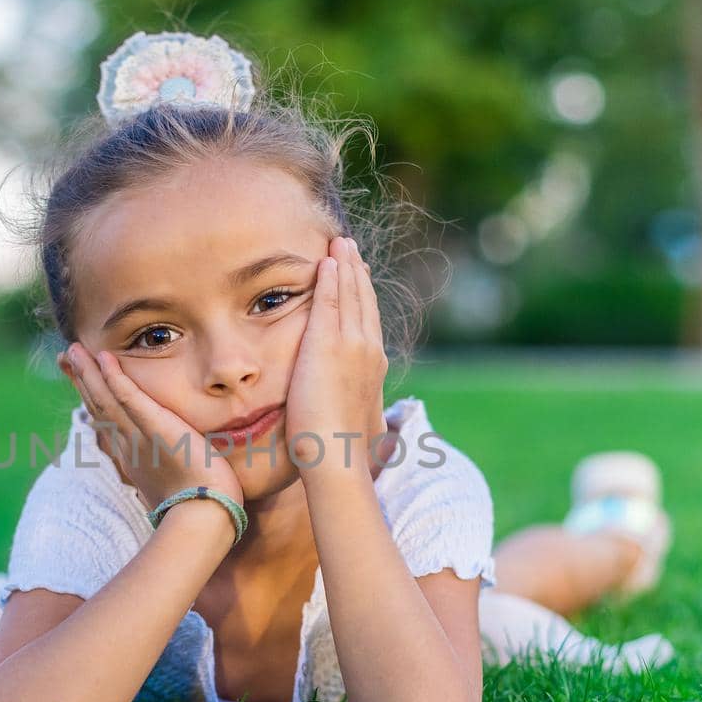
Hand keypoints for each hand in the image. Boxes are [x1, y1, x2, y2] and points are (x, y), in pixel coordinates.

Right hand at [58, 342, 245, 515]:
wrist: (203, 519)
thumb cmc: (197, 510)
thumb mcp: (175, 490)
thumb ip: (168, 477)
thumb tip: (168, 482)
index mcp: (133, 459)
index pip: (108, 422)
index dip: (92, 399)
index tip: (81, 383)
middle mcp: (128, 446)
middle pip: (99, 406)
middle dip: (82, 380)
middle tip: (66, 356)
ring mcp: (139, 437)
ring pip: (106, 399)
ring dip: (89, 373)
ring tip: (74, 349)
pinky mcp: (157, 429)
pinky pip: (130, 398)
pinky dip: (114, 378)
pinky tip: (104, 358)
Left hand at [285, 235, 390, 479]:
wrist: (337, 458)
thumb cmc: (342, 454)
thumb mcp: (360, 429)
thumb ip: (361, 416)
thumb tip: (376, 434)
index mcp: (374, 369)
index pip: (369, 323)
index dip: (364, 297)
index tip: (358, 277)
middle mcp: (370, 351)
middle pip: (364, 301)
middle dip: (357, 272)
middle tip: (350, 248)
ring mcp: (352, 345)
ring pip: (351, 294)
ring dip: (345, 265)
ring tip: (340, 243)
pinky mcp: (329, 345)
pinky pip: (331, 301)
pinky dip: (331, 278)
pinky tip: (326, 260)